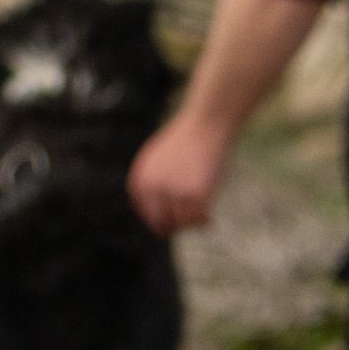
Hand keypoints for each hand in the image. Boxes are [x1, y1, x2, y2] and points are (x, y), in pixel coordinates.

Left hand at [127, 115, 227, 237]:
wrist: (205, 123)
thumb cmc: (184, 140)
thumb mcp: (157, 161)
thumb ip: (153, 184)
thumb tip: (158, 213)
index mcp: (139, 181)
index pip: (146, 213)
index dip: (160, 220)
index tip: (172, 222)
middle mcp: (153, 190)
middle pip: (160, 223)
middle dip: (174, 225)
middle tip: (187, 224)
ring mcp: (175, 193)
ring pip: (181, 224)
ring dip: (190, 224)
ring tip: (200, 221)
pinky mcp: (196, 194)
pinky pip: (197, 219)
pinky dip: (203, 222)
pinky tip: (209, 219)